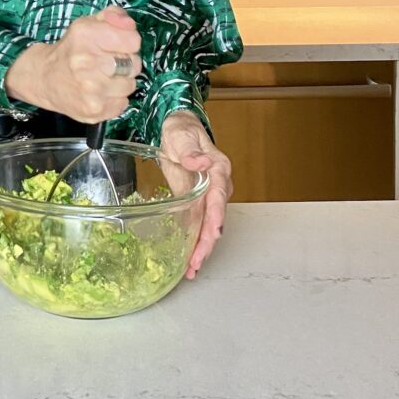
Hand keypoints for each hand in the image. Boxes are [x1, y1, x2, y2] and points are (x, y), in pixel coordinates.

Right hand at [5, 6, 142, 122]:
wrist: (44, 78)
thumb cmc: (71, 49)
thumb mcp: (88, 23)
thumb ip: (113, 16)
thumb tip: (129, 25)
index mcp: (86, 36)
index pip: (133, 40)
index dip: (128, 42)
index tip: (116, 45)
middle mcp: (87, 62)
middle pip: (134, 64)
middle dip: (125, 63)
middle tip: (107, 63)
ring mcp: (91, 89)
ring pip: (130, 85)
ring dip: (120, 82)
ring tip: (102, 78)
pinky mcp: (94, 110)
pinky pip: (123, 103)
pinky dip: (114, 99)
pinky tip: (99, 92)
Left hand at [159, 110, 231, 278]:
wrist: (179, 129)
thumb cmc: (183, 131)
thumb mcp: (183, 136)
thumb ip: (191, 151)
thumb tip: (200, 163)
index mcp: (219, 169)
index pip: (220, 196)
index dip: (216, 216)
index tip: (213, 233)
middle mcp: (217, 187)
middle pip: (215, 218)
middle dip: (207, 242)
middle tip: (196, 262)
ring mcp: (208, 197)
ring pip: (208, 226)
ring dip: (201, 248)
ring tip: (191, 269)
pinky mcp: (196, 202)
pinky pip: (198, 225)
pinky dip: (194, 242)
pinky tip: (188, 259)